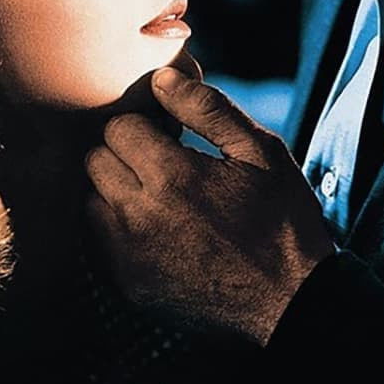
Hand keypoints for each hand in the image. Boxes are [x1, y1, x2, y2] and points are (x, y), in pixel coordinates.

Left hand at [85, 67, 334, 344]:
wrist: (291, 303)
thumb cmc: (281, 220)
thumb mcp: (259, 151)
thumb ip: (207, 109)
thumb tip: (161, 80)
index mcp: (174, 176)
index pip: (119, 127)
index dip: (145, 126)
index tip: (170, 138)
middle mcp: (140, 217)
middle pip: (96, 160)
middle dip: (125, 153)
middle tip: (164, 164)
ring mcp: (129, 257)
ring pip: (92, 200)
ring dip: (116, 191)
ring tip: (159, 198)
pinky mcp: (128, 286)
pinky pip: (98, 242)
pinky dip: (117, 230)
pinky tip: (156, 230)